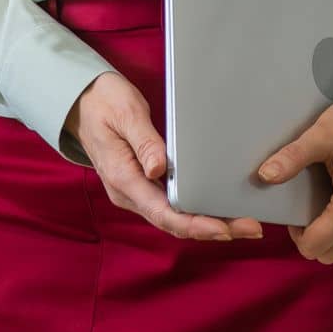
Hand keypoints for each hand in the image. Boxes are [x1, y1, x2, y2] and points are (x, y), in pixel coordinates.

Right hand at [65, 72, 263, 242]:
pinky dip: (195, 210)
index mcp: (123, 177)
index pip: (163, 212)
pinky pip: (170, 204)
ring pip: (173, 216)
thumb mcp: (124, 113)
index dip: (195, 224)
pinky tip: (216, 207)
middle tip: (251, 229)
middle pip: (174, 222)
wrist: (82, 101)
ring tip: (243, 222)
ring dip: (207, 223)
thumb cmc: (103, 102)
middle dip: (213, 229)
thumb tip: (159, 169)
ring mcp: (135, 190)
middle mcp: (129, 192)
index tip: (224, 229)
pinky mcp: (142, 183)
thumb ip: (143, 140)